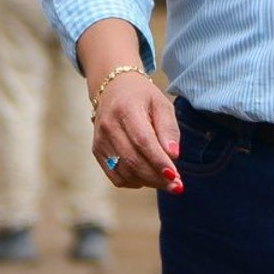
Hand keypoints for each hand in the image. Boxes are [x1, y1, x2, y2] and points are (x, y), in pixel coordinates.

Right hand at [89, 70, 182, 193]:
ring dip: (148, 182)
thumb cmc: (142, 97)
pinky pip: (115, 176)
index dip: (159, 161)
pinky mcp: (97, 151)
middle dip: (157, 177)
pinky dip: (134, 182)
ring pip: (124, 172)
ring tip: (166, 182)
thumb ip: (168, 129)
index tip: (175, 176)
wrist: (113, 88)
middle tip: (177, 185)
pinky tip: (147, 177)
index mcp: (126, 109)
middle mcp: (109, 126)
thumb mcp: (161, 104)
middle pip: (133, 160)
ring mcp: (100, 140)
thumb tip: (173, 155)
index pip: (143, 141)